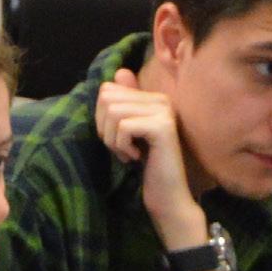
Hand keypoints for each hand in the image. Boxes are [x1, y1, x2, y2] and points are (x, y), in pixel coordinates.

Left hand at [94, 69, 207, 249]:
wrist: (168, 197)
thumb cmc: (147, 167)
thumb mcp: (128, 133)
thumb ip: (124, 104)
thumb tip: (119, 73)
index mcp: (154, 98)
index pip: (108, 90)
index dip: (103, 117)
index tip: (120, 139)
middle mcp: (162, 99)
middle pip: (107, 97)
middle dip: (105, 127)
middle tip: (122, 148)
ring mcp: (164, 111)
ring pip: (113, 111)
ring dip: (113, 139)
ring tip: (129, 154)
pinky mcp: (162, 126)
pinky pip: (123, 126)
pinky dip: (121, 146)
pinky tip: (136, 158)